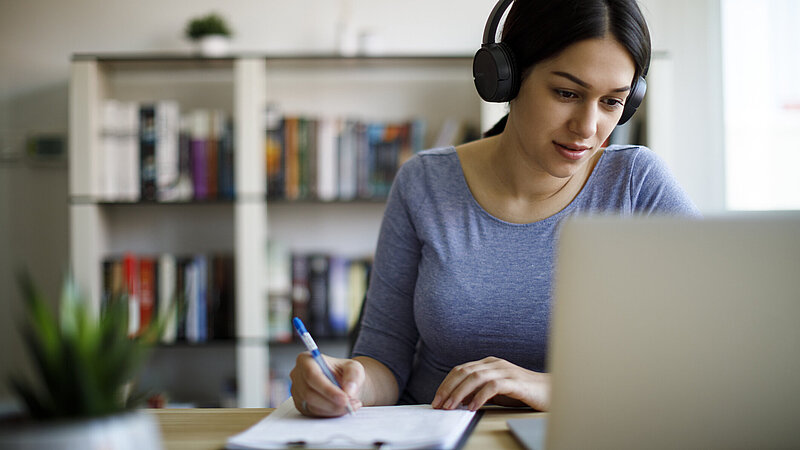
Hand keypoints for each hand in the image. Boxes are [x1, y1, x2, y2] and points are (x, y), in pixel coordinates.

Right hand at [289, 353, 364, 416]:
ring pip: (313, 406)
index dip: (327, 389)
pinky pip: (315, 413)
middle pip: (310, 393)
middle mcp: (297, 375)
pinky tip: (342, 408)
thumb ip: (353, 375)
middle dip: (332, 402)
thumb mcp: (354, 367)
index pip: (312, 375)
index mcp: (306, 360)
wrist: (343, 383)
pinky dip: (331, 413)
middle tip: (350, 405)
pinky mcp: (302, 406)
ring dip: (334, 409)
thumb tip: (348, 390)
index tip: (344, 398)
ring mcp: (298, 392)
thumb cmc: (344, 372)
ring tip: (351, 405)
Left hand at [431, 356, 549, 410]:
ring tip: (451, 407)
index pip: (460, 370)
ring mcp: (505, 371)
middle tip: (438, 405)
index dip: (446, 384)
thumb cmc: (522, 392)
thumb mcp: (496, 392)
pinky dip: (480, 397)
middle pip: (464, 372)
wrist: (551, 392)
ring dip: (459, 393)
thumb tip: (457, 401)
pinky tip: (473, 407)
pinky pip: (493, 387)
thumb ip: (479, 391)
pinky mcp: (515, 382)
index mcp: (488, 363)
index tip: (437, 400)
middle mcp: (494, 364)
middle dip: (448, 389)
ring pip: (475, 378)